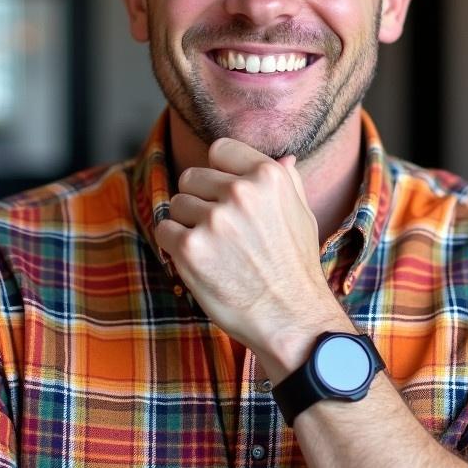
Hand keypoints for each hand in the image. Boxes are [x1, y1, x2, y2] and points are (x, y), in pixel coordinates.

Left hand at [155, 138, 351, 378]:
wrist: (290, 318)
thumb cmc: (296, 266)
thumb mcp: (302, 214)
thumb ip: (287, 181)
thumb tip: (284, 157)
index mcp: (268, 176)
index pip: (219, 149)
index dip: (218, 172)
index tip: (223, 193)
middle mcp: (241, 192)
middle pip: (192, 177)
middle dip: (200, 200)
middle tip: (220, 230)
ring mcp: (214, 220)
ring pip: (176, 203)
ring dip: (187, 224)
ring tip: (214, 249)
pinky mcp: (191, 249)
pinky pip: (164, 230)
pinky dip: (175, 246)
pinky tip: (200, 261)